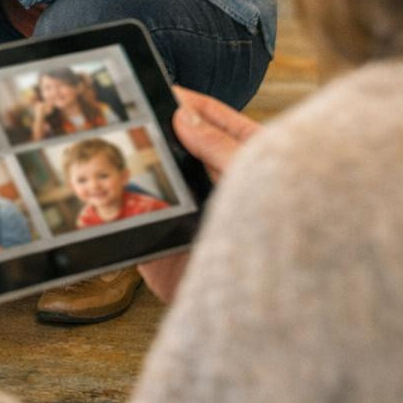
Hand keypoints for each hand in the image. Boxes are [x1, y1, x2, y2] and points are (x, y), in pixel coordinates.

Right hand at [136, 87, 262, 301]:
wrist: (273, 313)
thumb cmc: (287, 236)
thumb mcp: (257, 179)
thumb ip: (221, 147)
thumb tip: (184, 115)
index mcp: (251, 165)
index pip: (217, 122)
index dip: (192, 104)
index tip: (166, 88)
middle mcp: (219, 186)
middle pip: (182, 149)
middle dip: (160, 133)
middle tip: (136, 113)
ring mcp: (192, 215)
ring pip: (160, 182)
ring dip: (140, 168)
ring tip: (120, 146)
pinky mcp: (166, 246)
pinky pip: (142, 220)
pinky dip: (127, 206)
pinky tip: (115, 189)